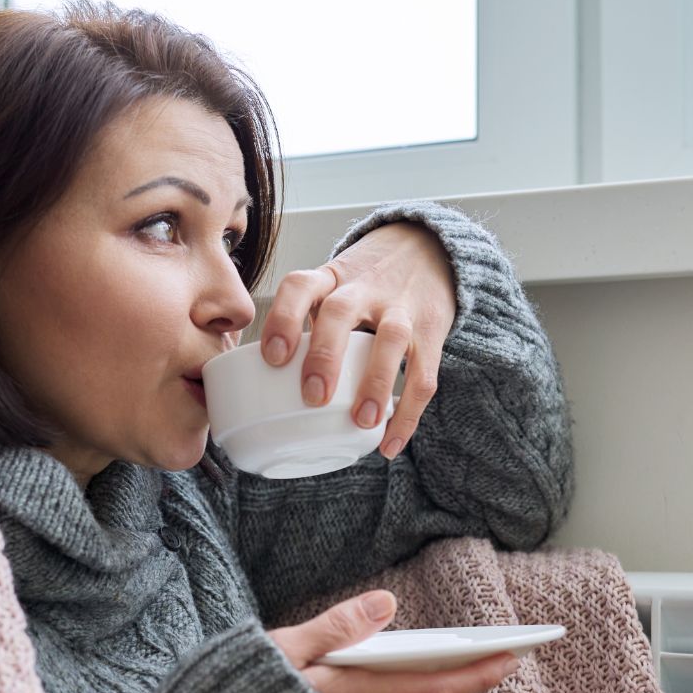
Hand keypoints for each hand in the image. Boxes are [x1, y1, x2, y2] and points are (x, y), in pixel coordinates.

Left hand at [259, 222, 456, 460]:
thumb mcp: (333, 285)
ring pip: (391, 338)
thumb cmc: (365, 282)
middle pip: (341, 312)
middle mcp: (365, 287)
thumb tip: (260, 385)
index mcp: (331, 278)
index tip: (272, 357)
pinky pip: (424, 374)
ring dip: (375, 381)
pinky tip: (389, 443)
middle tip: (313, 397)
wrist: (428, 248)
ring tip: (361, 422)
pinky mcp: (431, 331)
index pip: (300, 286)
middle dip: (325, 354)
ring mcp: (402, 307)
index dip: (283, 319)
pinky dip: (408, 414)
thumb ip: (304, 322)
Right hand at [266, 589, 518, 692]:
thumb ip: (336, 625)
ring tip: (465, 668)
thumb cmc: (237, 689)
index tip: (510, 654)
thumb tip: (387, 603)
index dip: (475, 674)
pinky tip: (416, 685)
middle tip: (502, 658)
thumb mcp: (279, 645)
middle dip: (472, 687)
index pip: (429, 688)